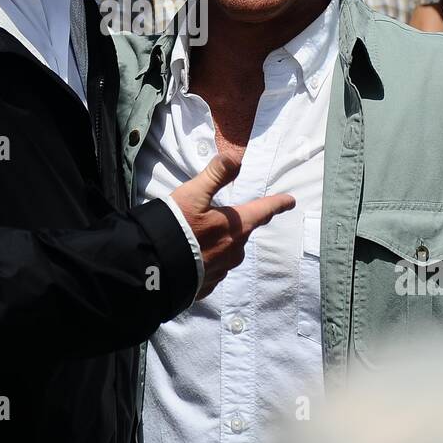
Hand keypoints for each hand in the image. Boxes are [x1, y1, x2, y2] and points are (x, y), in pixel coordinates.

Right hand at [170, 155, 294, 298]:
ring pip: (228, 252)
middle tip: (215, 217)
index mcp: (236, 227)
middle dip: (235, 224)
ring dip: (220, 244)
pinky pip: (214, 269)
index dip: (277, 204)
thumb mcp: (193, 194)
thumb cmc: (175, 226)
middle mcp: (235, 250)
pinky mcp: (208, 285)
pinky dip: (207, 262)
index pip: (262, 211)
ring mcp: (222, 270)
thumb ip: (215, 175)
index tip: (290, 201)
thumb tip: (236, 158)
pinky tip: (192, 259)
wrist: (153, 267)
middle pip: (243, 232)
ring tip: (199, 239)